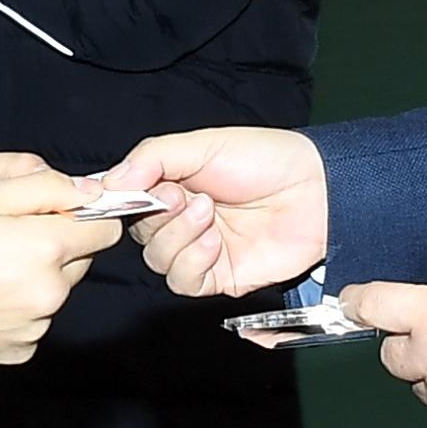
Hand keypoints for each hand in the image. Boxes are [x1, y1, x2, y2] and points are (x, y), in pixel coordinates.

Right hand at [0, 168, 118, 366]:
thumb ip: (45, 187)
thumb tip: (92, 192)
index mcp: (47, 249)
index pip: (105, 231)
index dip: (84, 217)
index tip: (58, 215)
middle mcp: (50, 292)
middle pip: (80, 261)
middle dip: (56, 247)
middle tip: (8, 240)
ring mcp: (36, 325)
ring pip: (55, 292)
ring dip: (35, 279)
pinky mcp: (19, 349)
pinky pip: (33, 321)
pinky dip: (17, 309)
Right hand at [103, 128, 328, 299]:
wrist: (316, 190)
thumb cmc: (265, 160)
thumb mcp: (202, 145)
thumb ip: (152, 158)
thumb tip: (110, 182)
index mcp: (174, 185)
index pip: (129, 200)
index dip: (126, 199)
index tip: (134, 190)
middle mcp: (182, 220)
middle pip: (140, 233)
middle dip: (158, 216)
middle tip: (184, 196)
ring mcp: (201, 250)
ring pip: (158, 261)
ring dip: (177, 238)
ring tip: (208, 212)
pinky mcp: (220, 277)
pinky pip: (185, 282)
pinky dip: (193, 261)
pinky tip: (215, 241)